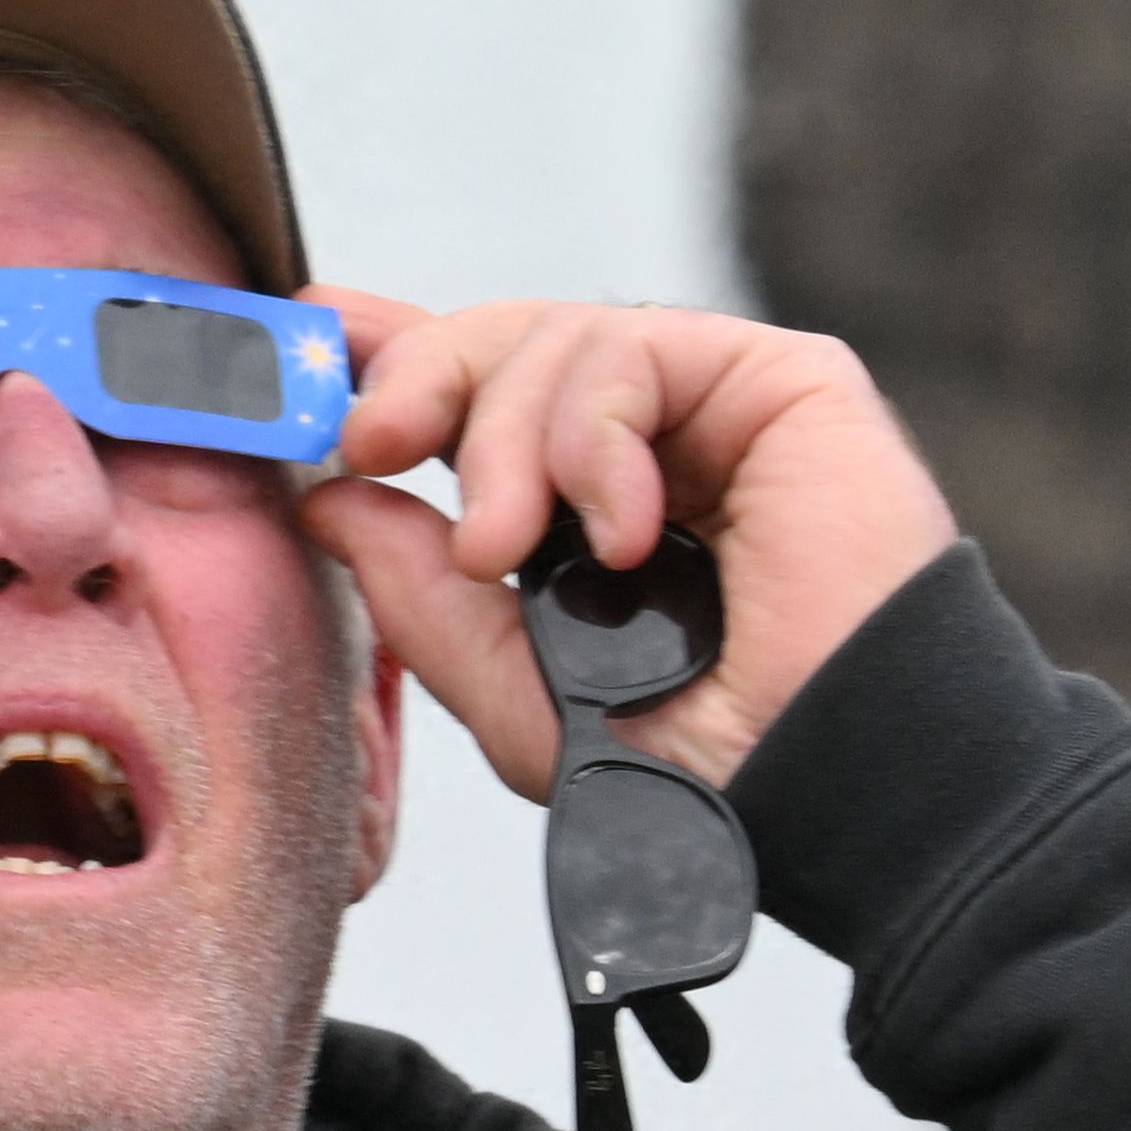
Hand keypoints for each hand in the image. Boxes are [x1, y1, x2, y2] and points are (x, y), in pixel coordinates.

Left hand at [295, 293, 957, 800]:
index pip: (467, 398)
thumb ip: (422, 598)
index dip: (382, 358)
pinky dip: (596, 437)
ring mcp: (713, 413)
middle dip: (413, 380)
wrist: (833, 791)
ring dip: (503, 442)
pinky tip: (617, 535)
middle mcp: (643, 449)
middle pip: (494, 343)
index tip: (298, 347)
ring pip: (553, 339)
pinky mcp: (785, 384)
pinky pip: (637, 348)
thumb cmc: (702, 768)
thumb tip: (329, 496)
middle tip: (370, 445)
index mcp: (575, 512)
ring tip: (503, 550)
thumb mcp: (516, 695)